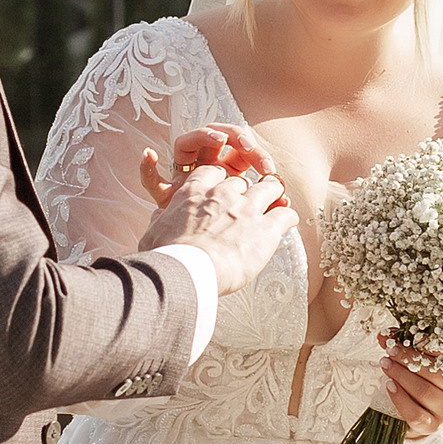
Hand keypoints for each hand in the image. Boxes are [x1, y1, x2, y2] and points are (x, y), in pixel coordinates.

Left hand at [139, 123, 274, 208]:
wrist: (189, 249)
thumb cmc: (172, 221)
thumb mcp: (161, 197)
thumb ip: (150, 175)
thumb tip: (147, 153)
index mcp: (188, 161)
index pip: (196, 138)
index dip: (207, 134)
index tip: (220, 140)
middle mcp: (208, 164)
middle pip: (226, 138)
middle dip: (239, 138)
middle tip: (250, 149)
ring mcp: (226, 173)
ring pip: (243, 153)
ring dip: (256, 154)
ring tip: (268, 169)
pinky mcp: (241, 189)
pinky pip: (258, 183)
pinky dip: (267, 184)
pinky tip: (278, 186)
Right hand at [163, 158, 290, 291]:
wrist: (188, 271)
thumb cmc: (167, 255)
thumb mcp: (154, 231)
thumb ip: (161, 219)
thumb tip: (159, 216)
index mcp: (194, 191)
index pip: (213, 172)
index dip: (221, 181)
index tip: (223, 189)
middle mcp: (223, 194)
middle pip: (242, 180)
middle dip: (247, 191)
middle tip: (249, 203)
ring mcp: (247, 208)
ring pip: (270, 188)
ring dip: (274, 194)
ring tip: (277, 202)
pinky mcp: (266, 228)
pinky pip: (285, 214)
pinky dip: (288, 217)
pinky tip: (288, 223)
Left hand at [381, 344, 442, 439]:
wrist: (419, 411)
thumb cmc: (420, 378)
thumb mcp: (416, 358)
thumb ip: (404, 345)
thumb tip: (384, 335)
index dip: (426, 343)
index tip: (407, 337)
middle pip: (435, 371)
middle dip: (409, 359)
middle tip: (390, 351)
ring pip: (425, 391)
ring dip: (402, 376)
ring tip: (386, 365)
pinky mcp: (433, 424)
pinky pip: (416, 413)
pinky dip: (400, 399)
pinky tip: (389, 386)